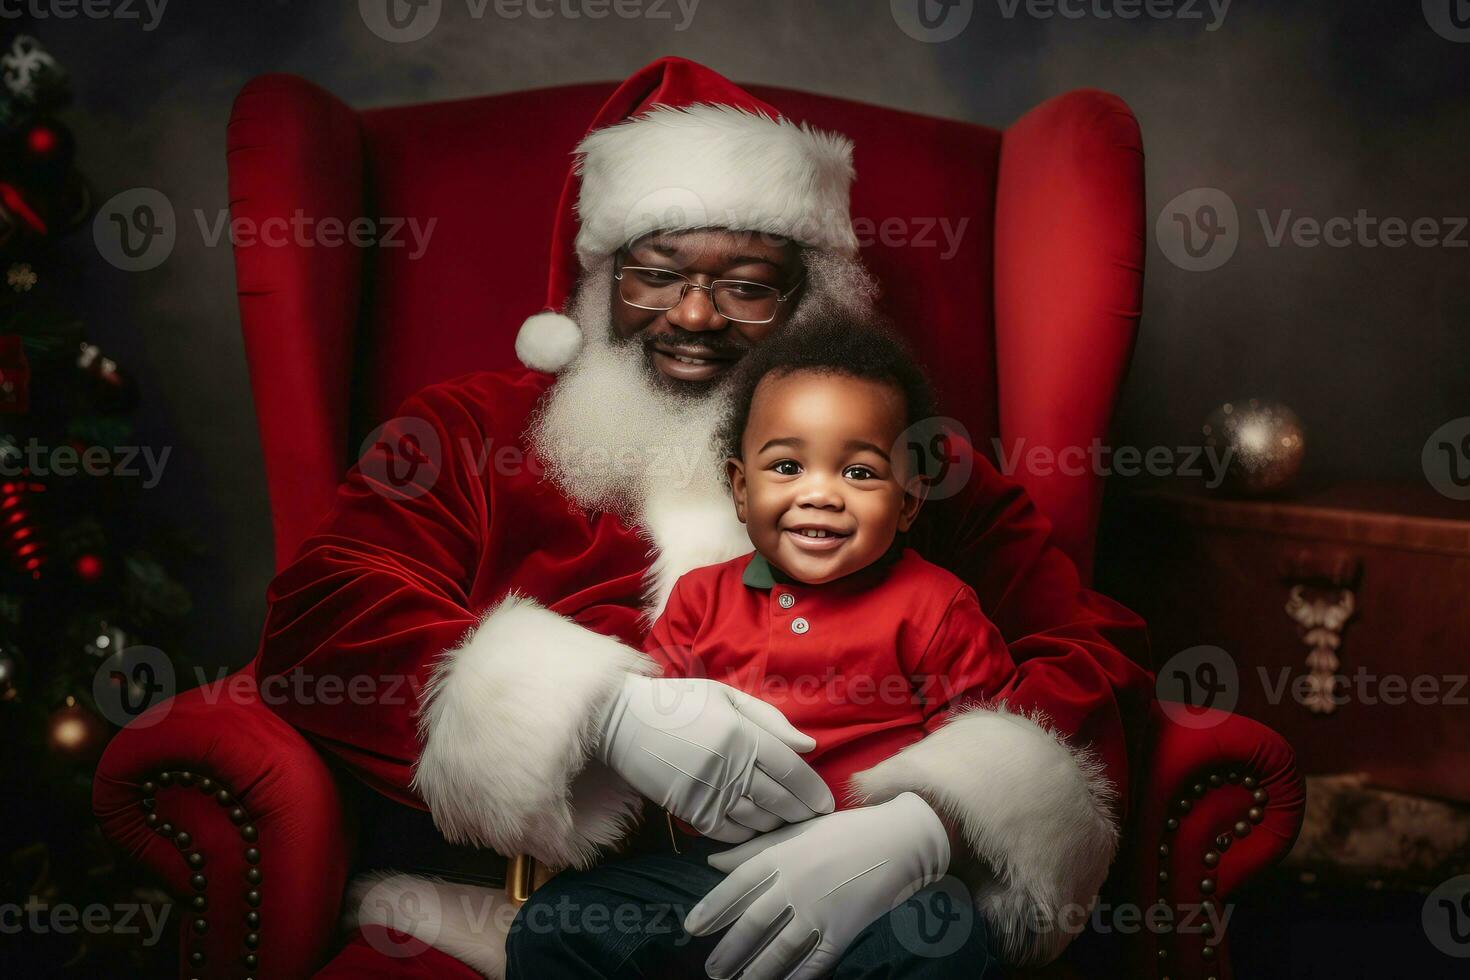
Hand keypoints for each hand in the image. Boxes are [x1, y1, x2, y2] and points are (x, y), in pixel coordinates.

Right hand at [596, 675, 834, 842]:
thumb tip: (808, 745)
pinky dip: (749, 836)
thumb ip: (769, 719)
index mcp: (742, 733)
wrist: (622, 722)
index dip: (814, 790)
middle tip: (816, 821)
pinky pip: (730, 832)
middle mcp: (730, 765)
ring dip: (778, 825)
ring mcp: (709, 791)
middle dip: (803, 813)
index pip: (791, 769)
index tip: (826, 803)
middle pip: (780, 799)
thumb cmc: (678, 702)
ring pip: (758, 820)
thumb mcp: (725, 695)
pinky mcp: (690, 810)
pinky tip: (757, 831)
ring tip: (791, 826)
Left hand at [685, 792, 950, 978]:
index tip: (692, 928)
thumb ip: (752, 848)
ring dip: (756, 972)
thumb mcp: (795, 833)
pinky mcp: (843, 930)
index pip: (737, 885)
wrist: (898, 840)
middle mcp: (795, 884)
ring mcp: (820, 909)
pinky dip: (796, 977)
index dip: (712, 908)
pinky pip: (814, 961)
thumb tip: (711, 860)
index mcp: (781, 856)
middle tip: (711, 970)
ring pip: (779, 949)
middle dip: (729, 951)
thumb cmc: (843, 832)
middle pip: (753, 923)